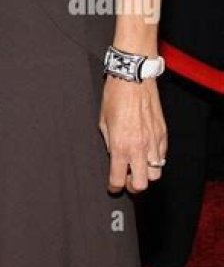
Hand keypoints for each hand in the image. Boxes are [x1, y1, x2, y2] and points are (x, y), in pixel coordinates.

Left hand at [99, 76, 166, 192]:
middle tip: (126, 179)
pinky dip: (155, 160)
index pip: (118, 179)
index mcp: (120, 146)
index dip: (114, 187)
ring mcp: (154, 142)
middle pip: (141, 184)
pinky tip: (146, 153)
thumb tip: (114, 156)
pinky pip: (162, 157)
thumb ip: (110, 143)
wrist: (133, 78)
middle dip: (132, 186)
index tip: (112, 187)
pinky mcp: (163, 134)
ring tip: (138, 166)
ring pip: (155, 174)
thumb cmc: (115, 96)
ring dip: (145, 174)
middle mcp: (139, 148)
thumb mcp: (103, 122)